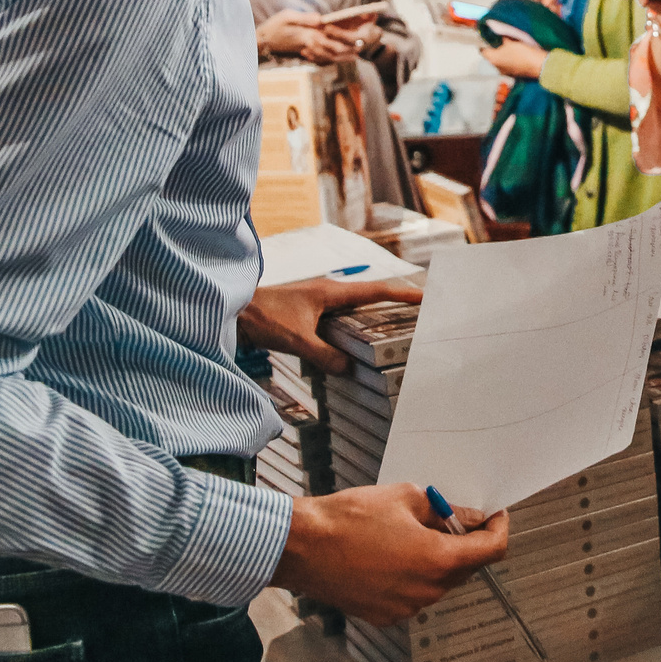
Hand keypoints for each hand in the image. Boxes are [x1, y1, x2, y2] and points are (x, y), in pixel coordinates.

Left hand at [238, 280, 419, 376]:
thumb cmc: (263, 318)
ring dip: (374, 317)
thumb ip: (325, 355)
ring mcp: (318, 302)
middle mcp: (328, 293)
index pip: (376, 292)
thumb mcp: (296, 340)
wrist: (232, 311)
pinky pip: (340, 319)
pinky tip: (356, 344)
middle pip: (370, 297)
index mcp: (331, 292)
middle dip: (395, 304)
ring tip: (396, 330)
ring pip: (355, 309)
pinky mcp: (308, 314)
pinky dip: (354, 328)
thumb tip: (350, 369)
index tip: (427, 297)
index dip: (403, 296)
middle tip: (420, 314)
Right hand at [258, 10, 363, 63]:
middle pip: (334, 48)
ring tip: (355, 54)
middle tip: (362, 46)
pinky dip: (331, 59)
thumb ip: (305, 18)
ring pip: (329, 56)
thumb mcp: (287, 16)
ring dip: (343, 55)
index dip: (347, 37)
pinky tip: (339, 58)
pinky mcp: (305, 53)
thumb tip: (321, 19)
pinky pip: (321, 58)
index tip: (359, 35)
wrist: (262, 42)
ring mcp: (307, 50)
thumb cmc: (274, 26)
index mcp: (309, 34)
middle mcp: (310, 44)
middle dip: (349, 47)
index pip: (333, 36)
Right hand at [273, 485, 508, 625]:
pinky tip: (392, 556)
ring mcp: (406, 608)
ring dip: (438, 560)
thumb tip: (471, 517)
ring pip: (439, 583)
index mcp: (438, 561)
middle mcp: (428, 591)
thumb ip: (446, 511)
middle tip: (450, 516)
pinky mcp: (385, 616)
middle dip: (466, 542)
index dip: (498, 529)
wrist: (303, 547)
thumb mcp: (407, 498)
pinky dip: (414, 576)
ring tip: (413, 533)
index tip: (495, 515)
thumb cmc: (352, 517)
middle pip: (466, 568)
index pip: (491, 551)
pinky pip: (414, 595)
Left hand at [478, 37, 547, 79]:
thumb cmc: (523, 53)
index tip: (488, 38)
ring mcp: (504, 72)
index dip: (484, 43)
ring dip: (502, 55)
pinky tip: (516, 55)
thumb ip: (501, 37)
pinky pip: (507, 65)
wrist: (538, 65)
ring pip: (499, 61)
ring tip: (509, 47)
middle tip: (500, 41)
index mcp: (492, 59)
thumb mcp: (511, 41)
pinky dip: (509, 60)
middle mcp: (496, 67)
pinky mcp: (512, 74)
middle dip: (495, 49)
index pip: (482, 50)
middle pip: (491, 56)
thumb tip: (497, 33)